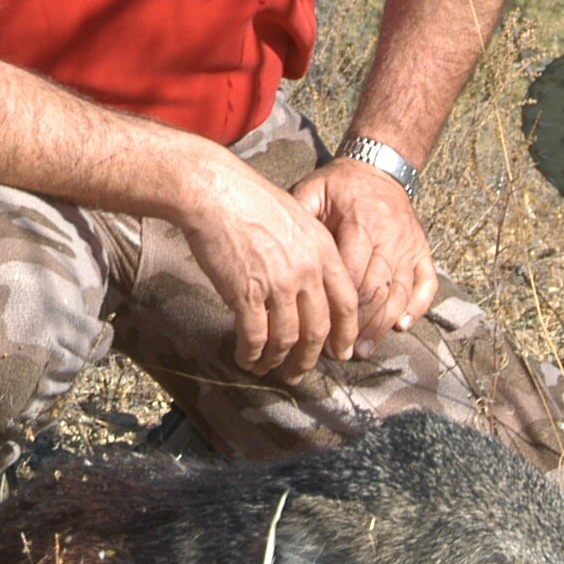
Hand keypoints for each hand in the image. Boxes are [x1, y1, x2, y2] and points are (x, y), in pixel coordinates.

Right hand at [180, 150, 358, 380]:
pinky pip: (255, 336)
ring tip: (267, 368)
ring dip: (277, 360)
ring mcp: (278, 284)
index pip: (347, 302)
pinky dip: (251, 353)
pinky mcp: (247, 294)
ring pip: (287, 339)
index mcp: (323, 251)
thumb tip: (307, 281)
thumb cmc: (249, 198)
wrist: (216, 192)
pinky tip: (246, 358)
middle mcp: (307, 271)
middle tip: (299, 371)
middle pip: (318, 329)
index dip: (346, 333)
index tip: (341, 352)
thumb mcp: (296, 216)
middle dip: (309, 357)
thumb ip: (309, 250)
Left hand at [294, 159, 440, 356]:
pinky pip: (427, 284)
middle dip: (356, 325)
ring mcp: (410, 245)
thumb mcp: (312, 190)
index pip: (350, 274)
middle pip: (375, 290)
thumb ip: (297, 217)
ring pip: (400, 293)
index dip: (334, 306)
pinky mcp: (423, 250)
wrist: (378, 168)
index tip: (317, 329)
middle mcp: (390, 236)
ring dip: (382, 326)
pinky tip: (400, 327)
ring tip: (363, 350)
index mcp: (361, 222)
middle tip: (337, 351)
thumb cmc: (338, 185)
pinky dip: (417, 308)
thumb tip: (276, 250)